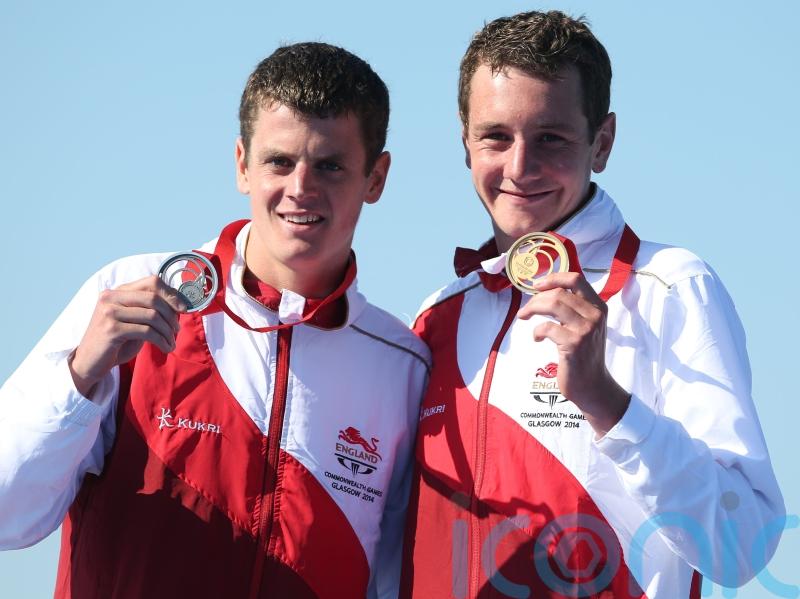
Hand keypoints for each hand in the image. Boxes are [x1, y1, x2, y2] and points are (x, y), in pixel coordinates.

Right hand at [68, 276, 186, 398]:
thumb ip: (149, 309)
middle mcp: (111, 297)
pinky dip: (161, 340)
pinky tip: (166, 348)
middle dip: (171, 315)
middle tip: (176, 330)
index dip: (171, 294)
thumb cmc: (116, 342)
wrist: (90, 362)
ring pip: (152, 315)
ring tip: (171, 342)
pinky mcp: (111, 329)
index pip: (151, 282)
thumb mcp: (133, 321)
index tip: (184, 309)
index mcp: (117, 291)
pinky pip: (146, 331)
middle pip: (153, 298)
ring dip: (167, 331)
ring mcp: (109, 312)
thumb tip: (179, 304)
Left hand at [517, 272, 629, 436]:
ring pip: (553, 304)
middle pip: (559, 292)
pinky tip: (537, 338)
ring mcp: (586, 329)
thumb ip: (573, 308)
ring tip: (524, 317)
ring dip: (532, 309)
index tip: (536, 285)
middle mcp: (595, 315)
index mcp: (598, 306)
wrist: (593, 385)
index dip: (553, 278)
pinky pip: (547, 327)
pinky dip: (536, 331)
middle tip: (525, 310)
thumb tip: (545, 291)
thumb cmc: (584, 354)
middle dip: (536, 299)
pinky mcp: (574, 344)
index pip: (576, 279)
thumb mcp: (585, 326)